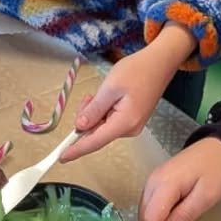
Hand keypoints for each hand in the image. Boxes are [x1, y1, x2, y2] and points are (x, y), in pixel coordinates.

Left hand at [60, 23, 195, 161]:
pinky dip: (102, 112)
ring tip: (100, 94)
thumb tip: (79, 127)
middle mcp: (129, 129)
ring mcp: (132, 125)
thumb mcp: (110, 88)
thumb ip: (94, 110)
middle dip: (86, 120)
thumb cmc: (137, 71)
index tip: (61, 157)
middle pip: (97, 134)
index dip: (76, 150)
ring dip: (94, 113)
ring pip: (102, 127)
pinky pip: (109, 122)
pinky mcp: (131, 120)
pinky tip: (106, 97)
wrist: (159, 63)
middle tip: (88, 97)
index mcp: (125, 123)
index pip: (95, 142)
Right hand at [137, 138, 220, 220]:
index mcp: (164, 184)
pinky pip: (150, 206)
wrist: (216, 148)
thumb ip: (184, 216)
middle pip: (144, 218)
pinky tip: (177, 219)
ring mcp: (152, 181)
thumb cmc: (214, 170)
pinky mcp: (155, 183)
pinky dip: (159, 218)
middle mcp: (152, 182)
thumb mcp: (206, 197)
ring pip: (145, 213)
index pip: (151, 218)